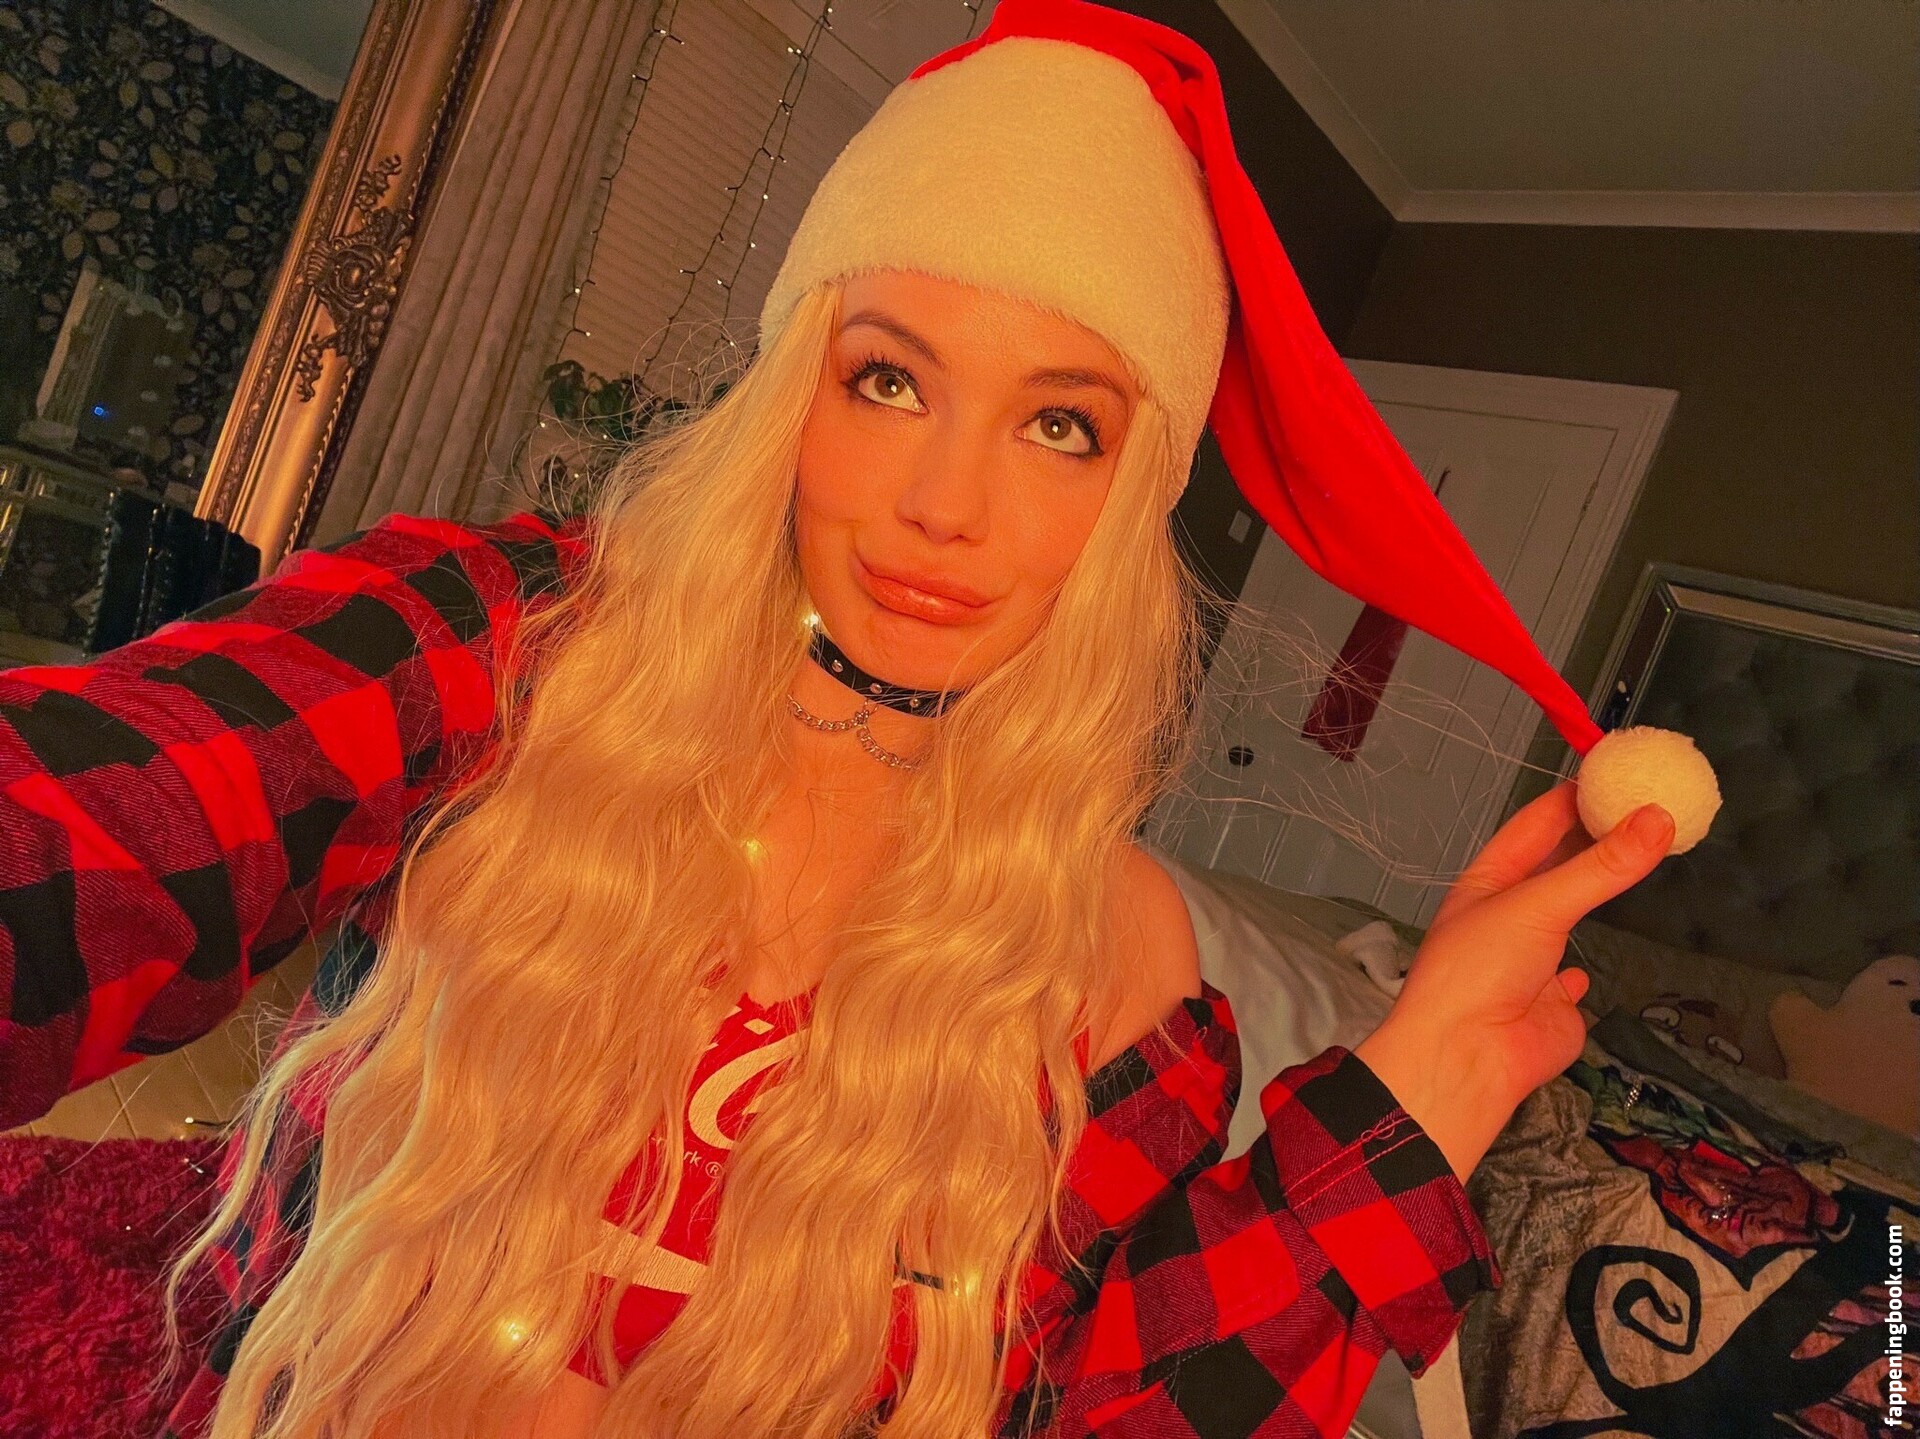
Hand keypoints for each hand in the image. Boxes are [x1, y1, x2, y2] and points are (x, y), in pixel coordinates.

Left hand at [1354, 782, 1673, 1178]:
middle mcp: (1507, 917)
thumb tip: (1658, 820)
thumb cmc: (1481, 969)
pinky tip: (1590, 963)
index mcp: (1489, 882)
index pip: (1535, 825)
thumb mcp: (1539, 905)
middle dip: (1595, 842)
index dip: (1572, 799)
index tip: (1616, 774)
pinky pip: (1571, 980)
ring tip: (1638, 862)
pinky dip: (1583, 969)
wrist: (1466, 1058)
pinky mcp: (1552, 1006)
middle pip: (1557, 869)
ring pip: (1568, 919)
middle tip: (1647, 810)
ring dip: (1594, 896)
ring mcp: (1529, 963)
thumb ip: (1601, 867)